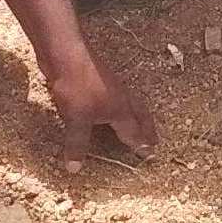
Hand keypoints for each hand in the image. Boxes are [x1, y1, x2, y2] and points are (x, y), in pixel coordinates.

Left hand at [42, 46, 157, 172]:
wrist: (67, 53)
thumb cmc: (77, 86)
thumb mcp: (76, 119)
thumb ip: (77, 144)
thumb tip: (74, 169)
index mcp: (121, 110)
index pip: (135, 132)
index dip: (141, 145)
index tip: (150, 155)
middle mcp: (122, 99)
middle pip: (140, 116)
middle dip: (147, 129)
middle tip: (155, 140)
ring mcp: (112, 87)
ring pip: (132, 104)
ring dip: (138, 116)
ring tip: (140, 124)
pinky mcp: (101, 80)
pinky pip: (118, 98)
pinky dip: (122, 107)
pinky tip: (112, 108)